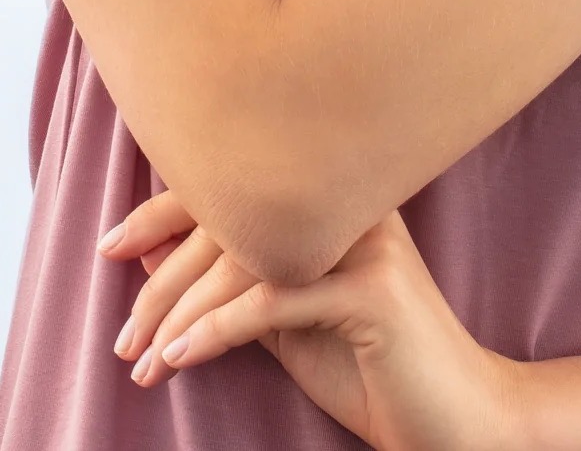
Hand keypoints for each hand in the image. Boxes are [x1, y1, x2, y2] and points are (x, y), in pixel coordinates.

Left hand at [98, 190, 523, 450]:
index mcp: (336, 199)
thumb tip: (150, 249)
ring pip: (245, 258)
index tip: (112, 245)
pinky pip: (271, 301)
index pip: (238, 180)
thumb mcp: (285, 318)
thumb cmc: (368, 365)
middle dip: (162, 279)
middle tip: (123, 338)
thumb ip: (232, 279)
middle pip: (233, 216)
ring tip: (144, 362)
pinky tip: (180, 360)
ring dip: (178, 315)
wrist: (450, 415)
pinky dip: (213, 331)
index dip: (166, 206)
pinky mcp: (372, 291)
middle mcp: (354, 205)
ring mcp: (367, 243)